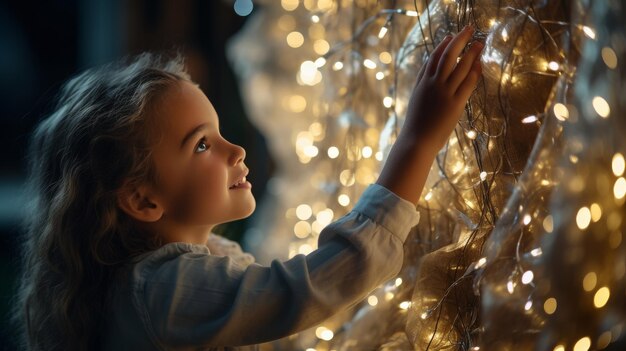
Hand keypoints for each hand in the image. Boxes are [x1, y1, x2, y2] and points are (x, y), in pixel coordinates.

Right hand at [402, 25, 482, 153]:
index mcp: (422, 83)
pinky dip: (474, 72)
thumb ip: (423, 85)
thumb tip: (429, 75)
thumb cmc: (417, 124)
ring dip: (471, 53)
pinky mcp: (454, 104)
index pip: (433, 58)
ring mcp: (444, 93)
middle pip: (447, 56)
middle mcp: (432, 85)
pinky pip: (467, 84)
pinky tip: (480, 64)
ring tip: (479, 43)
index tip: (450, 36)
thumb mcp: (417, 100)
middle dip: (459, 40)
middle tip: (469, 29)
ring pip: (460, 67)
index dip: (442, 46)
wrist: (416, 141)